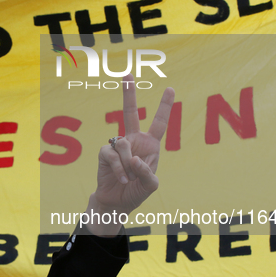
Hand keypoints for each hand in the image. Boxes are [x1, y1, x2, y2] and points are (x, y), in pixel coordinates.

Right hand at [86, 74, 174, 235]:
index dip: (164, 106)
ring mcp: (118, 146)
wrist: (117, 203)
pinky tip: (122, 178)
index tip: (171, 88)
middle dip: (128, 93)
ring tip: (129, 178)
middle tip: (127, 73)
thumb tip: (133, 158)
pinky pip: (112, 155)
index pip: (159, 122)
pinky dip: (119, 169)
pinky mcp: (104, 153)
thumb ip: (147, 172)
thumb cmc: (136, 191)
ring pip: (124, 144)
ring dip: (128, 165)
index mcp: (150, 145)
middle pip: (129, 112)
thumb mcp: (150, 185)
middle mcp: (133, 141)